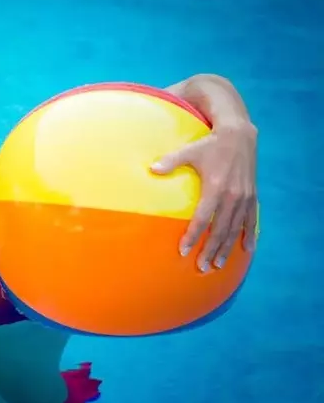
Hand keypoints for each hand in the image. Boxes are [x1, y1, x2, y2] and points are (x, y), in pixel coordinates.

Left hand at [151, 123, 257, 271]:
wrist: (239, 135)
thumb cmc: (209, 144)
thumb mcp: (189, 150)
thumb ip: (170, 161)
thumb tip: (150, 169)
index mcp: (215, 188)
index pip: (202, 219)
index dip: (193, 236)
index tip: (184, 251)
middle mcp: (232, 196)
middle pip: (220, 230)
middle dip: (210, 250)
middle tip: (201, 267)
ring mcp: (244, 198)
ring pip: (235, 229)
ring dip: (227, 248)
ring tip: (217, 264)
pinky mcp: (252, 196)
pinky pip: (252, 220)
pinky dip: (249, 236)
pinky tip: (247, 250)